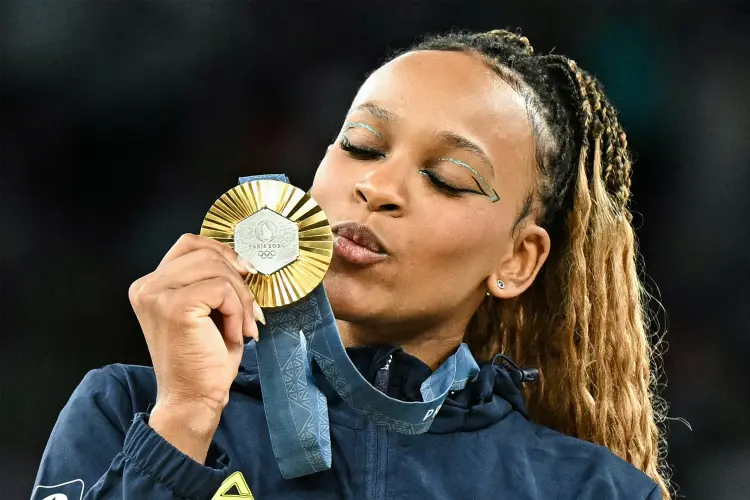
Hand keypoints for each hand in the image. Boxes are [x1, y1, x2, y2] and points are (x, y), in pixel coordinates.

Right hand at [128, 233, 263, 461]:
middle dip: (238, 280)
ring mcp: (157, 295)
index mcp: (151, 284)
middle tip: (250, 312)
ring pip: (217, 269)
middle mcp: (147, 286)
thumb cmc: (204, 359)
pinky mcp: (175, 307)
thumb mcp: (207, 310)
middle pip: (207, 253)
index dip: (222, 252)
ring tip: (241, 327)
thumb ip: (211, 280)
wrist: (193, 399)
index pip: (190, 243)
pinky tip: (233, 335)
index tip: (243, 273)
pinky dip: (238, 311)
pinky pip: (222, 290)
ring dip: (241, 299)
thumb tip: (243, 261)